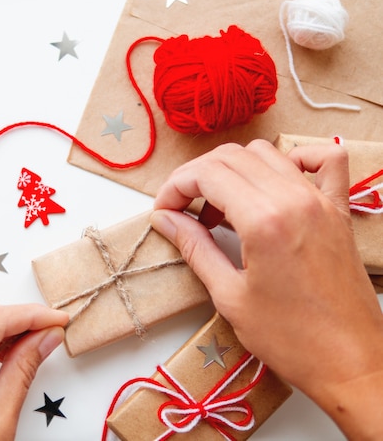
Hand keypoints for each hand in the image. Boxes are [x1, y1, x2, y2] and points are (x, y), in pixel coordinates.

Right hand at [151, 140, 382, 438]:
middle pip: (231, 157)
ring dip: (233, 170)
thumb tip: (166, 220)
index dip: (175, 187)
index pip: (206, 174)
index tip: (164, 210)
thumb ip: (195, 247)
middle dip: (196, 177)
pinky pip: (323, 160)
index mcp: (264, 220)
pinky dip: (294, 158)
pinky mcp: (338, 210)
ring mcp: (320, 201)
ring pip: (266, 153)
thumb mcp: (229, 295)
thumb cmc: (292, 338)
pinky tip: (273, 183)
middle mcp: (294, 199)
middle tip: (181, 209)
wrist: (350, 361)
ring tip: (219, 208)